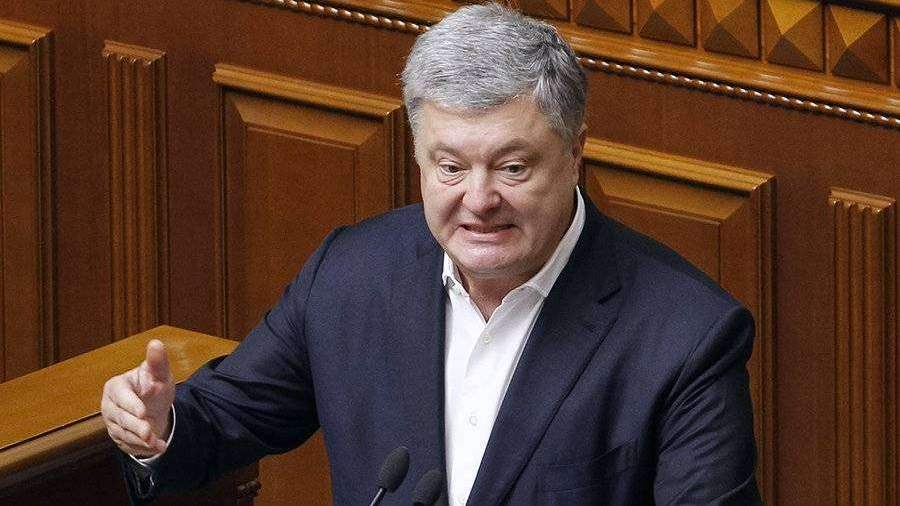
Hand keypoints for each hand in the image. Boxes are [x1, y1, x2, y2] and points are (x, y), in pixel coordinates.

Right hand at [101, 339, 174, 457]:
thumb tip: (156, 343)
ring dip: (140, 440)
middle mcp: (109, 405)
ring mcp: (112, 423)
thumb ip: (158, 362)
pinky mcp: (118, 437)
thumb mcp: (160, 374)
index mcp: (116, 386)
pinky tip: (157, 448)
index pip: (121, 396)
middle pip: (120, 418)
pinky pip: (127, 445)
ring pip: (123, 434)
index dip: (131, 405)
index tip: (142, 412)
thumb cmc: (155, 386)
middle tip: (149, 432)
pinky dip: (143, 448)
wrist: (155, 407)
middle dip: (136, 426)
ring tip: (157, 442)